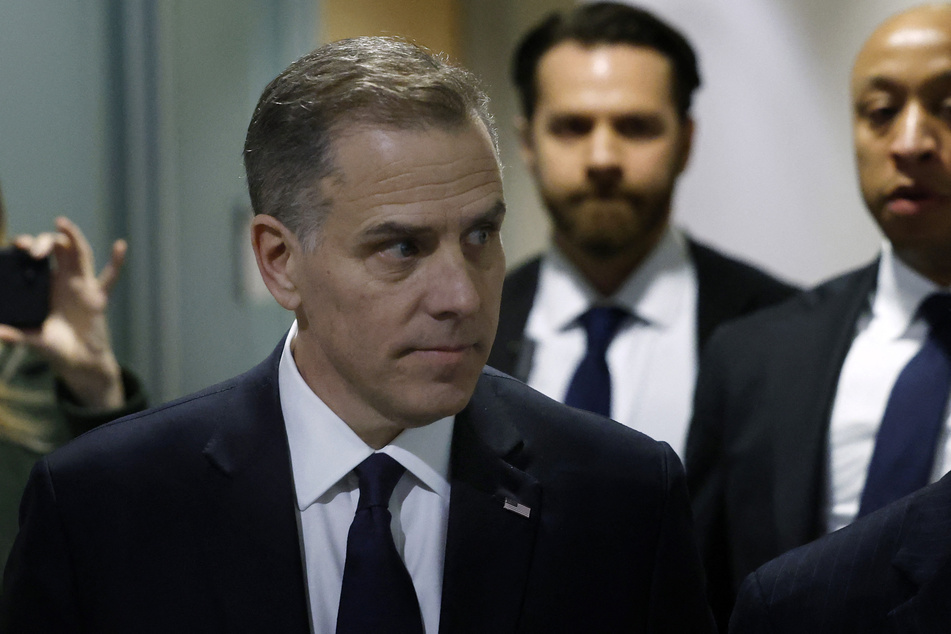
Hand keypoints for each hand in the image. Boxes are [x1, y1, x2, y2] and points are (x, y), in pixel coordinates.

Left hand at [0, 217, 126, 408]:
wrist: (79, 362)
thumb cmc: (55, 348)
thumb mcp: (31, 340)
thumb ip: (15, 336)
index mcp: (46, 285)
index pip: (37, 257)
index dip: (29, 246)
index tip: (18, 245)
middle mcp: (64, 280)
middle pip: (57, 248)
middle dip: (44, 240)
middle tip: (32, 248)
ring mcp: (83, 286)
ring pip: (80, 254)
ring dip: (73, 237)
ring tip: (61, 222)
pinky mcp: (98, 297)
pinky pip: (110, 277)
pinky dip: (117, 262)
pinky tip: (120, 245)